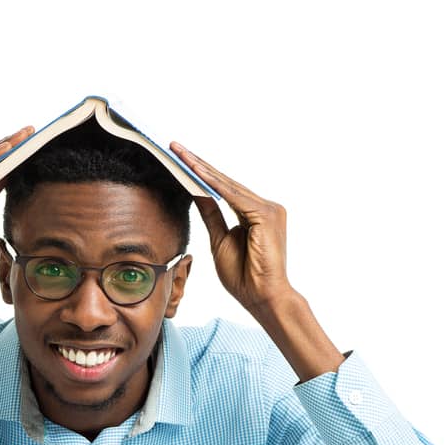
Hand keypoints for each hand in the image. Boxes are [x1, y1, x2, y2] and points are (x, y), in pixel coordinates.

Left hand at [170, 141, 295, 310]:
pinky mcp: (266, 215)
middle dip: (198, 164)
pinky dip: (214, 184)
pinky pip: (233, 196)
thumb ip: (212, 216)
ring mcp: (269, 209)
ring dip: (202, 169)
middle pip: (225, 182)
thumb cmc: (244, 276)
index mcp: (256, 213)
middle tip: (175, 146)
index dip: (201, 174)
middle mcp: (266, 207)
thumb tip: (197, 194)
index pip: (224, 188)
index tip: (180, 159)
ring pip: (227, 185)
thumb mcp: (220, 240)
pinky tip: (196, 173)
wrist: (261, 298)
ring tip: (181, 155)